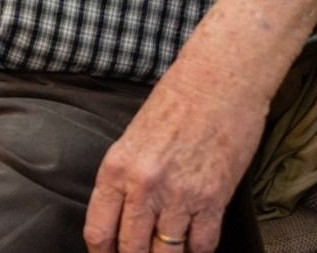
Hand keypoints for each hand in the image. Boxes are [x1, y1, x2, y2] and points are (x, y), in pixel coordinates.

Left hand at [83, 74, 266, 251]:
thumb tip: (122, 220)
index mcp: (117, 167)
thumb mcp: (135, 138)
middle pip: (132, 250)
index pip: (99, 232)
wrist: (218, 81)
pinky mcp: (212, 200)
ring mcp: (179, 195)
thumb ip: (126, 179)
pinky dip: (197, 250)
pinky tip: (194, 243)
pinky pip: (201, 246)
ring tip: (168, 250)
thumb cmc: (175, 103)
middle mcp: (144, 186)